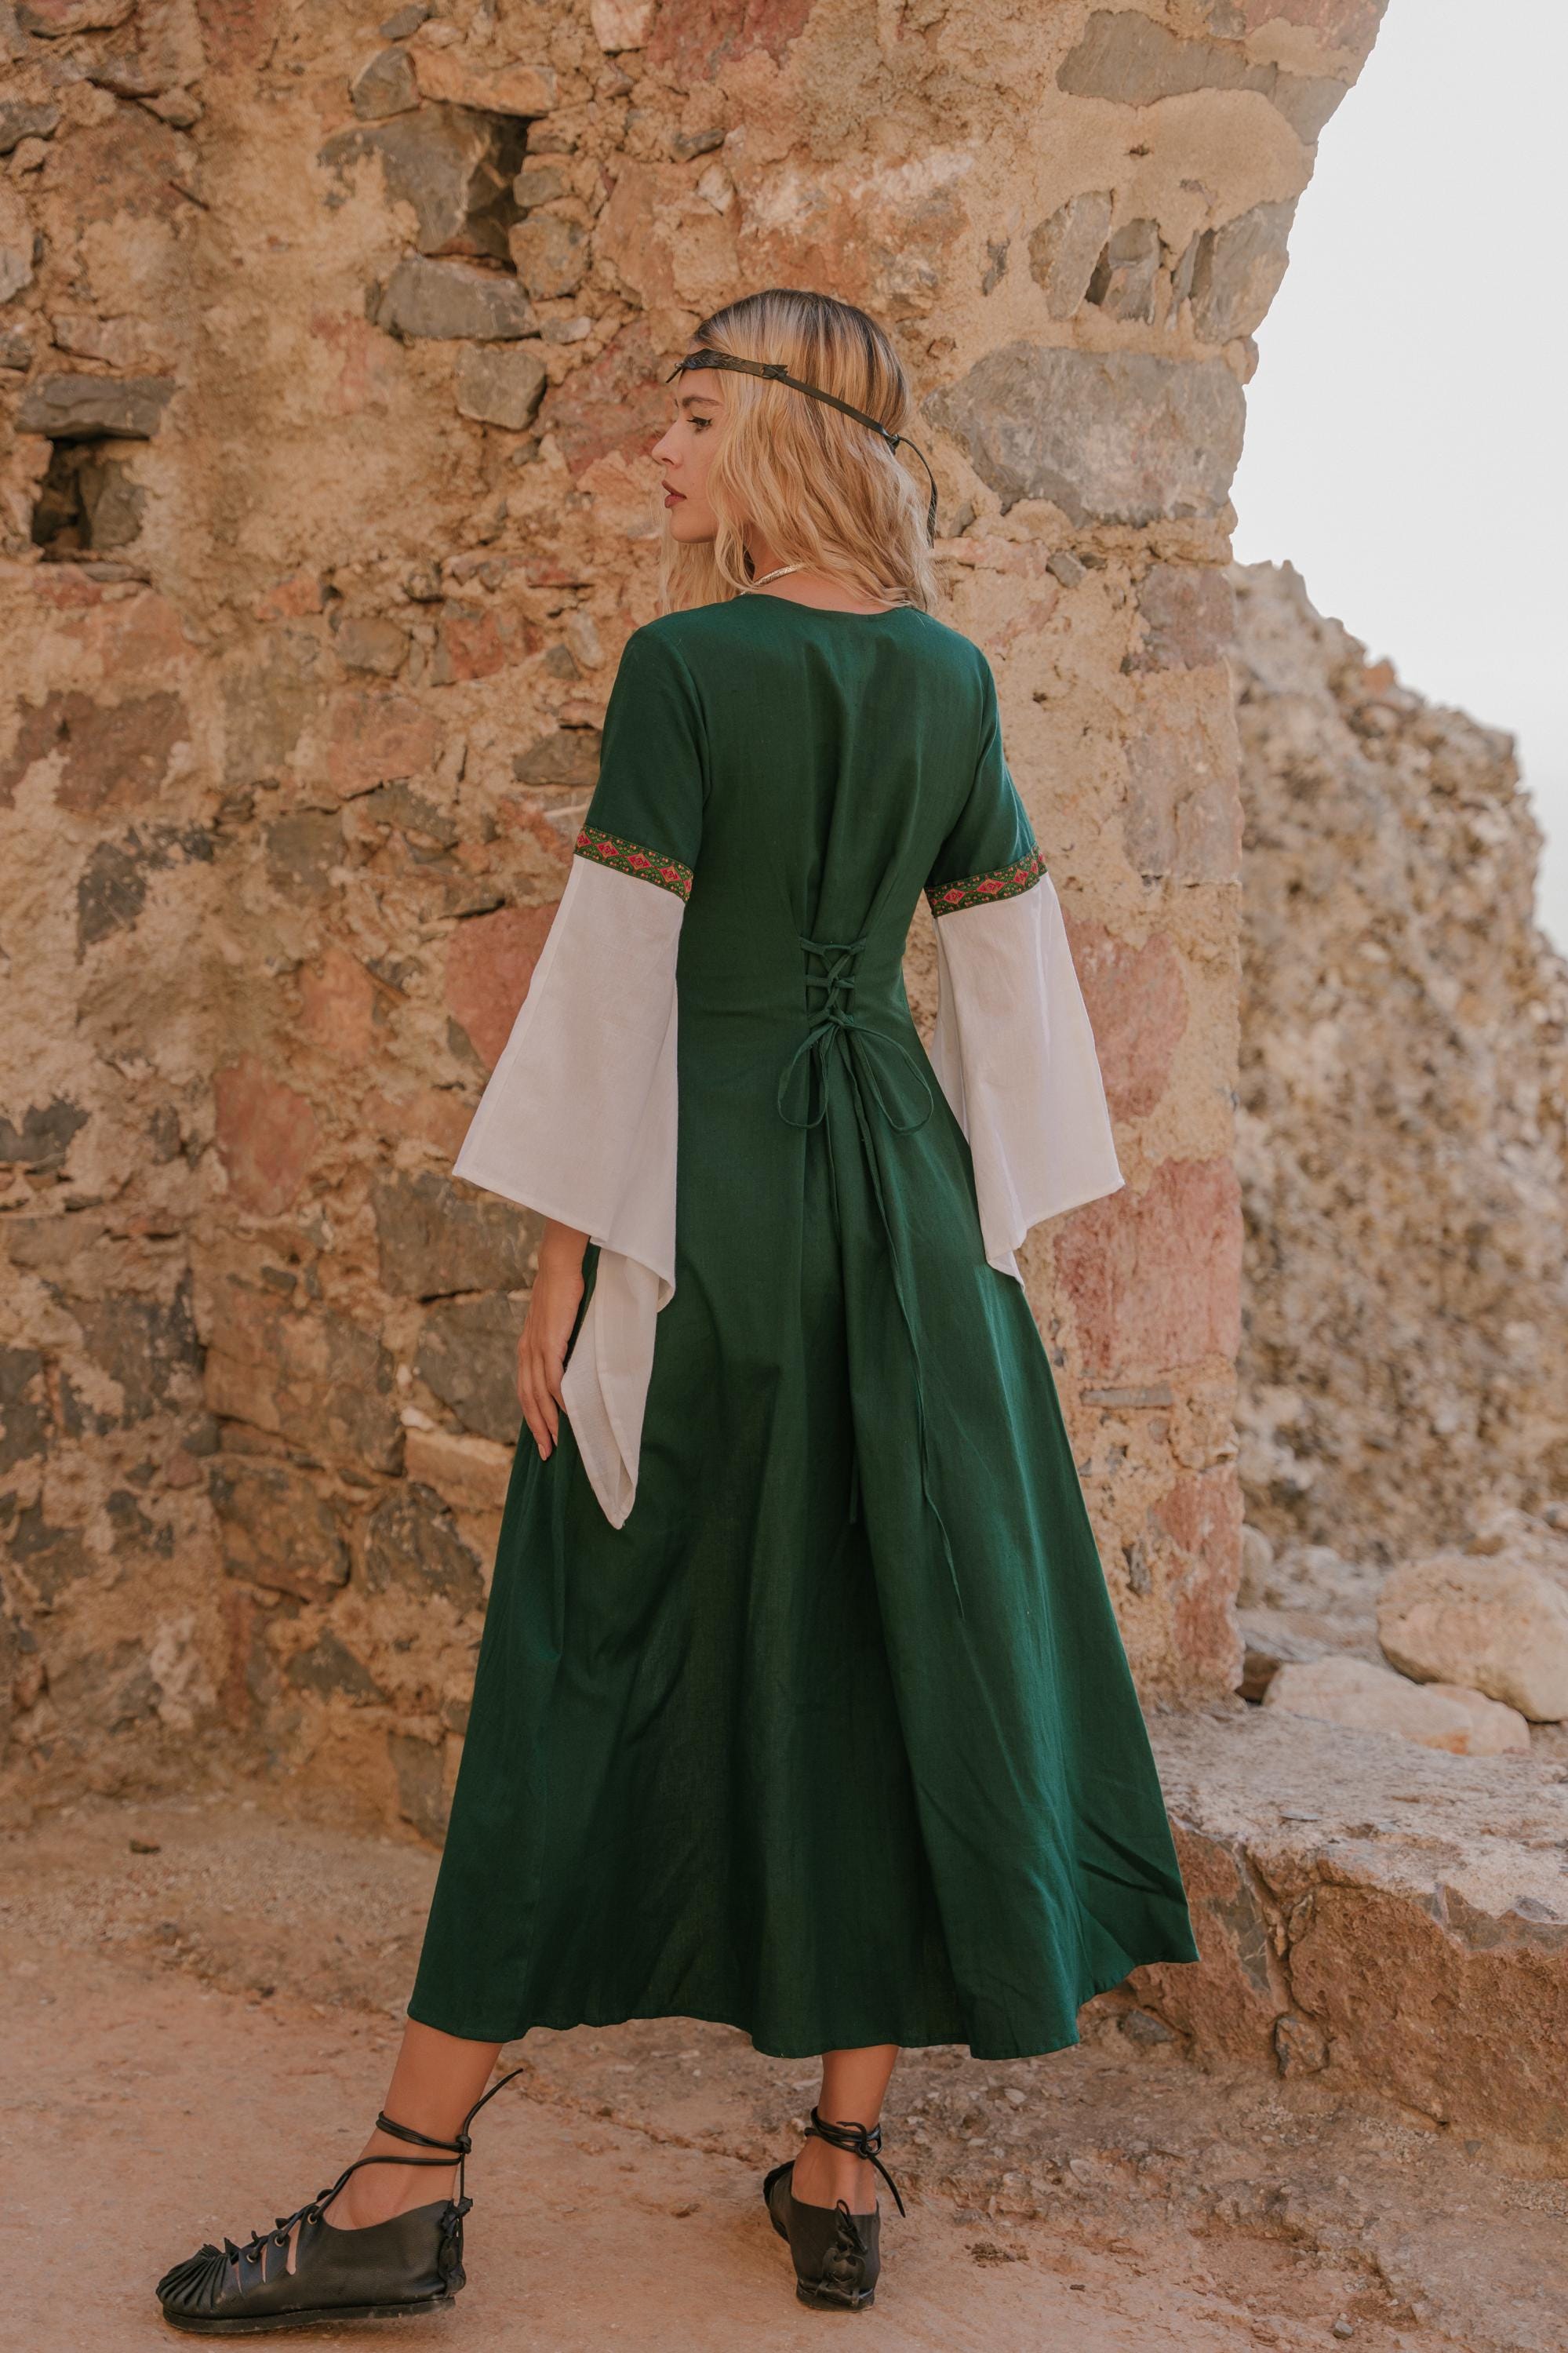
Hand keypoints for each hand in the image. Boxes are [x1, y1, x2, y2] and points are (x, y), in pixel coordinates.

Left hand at [516, 1222, 586, 1460]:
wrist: (558, 1267)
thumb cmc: (561, 1293)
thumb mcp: (556, 1325)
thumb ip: (559, 1345)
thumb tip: (571, 1365)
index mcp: (525, 1350)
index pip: (525, 1391)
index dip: (532, 1417)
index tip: (543, 1438)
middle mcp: (526, 1352)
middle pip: (528, 1399)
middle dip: (537, 1428)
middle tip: (547, 1453)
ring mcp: (536, 1347)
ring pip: (538, 1394)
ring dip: (546, 1420)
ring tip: (555, 1441)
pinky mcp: (550, 1341)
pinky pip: (553, 1376)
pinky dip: (559, 1397)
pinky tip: (566, 1413)